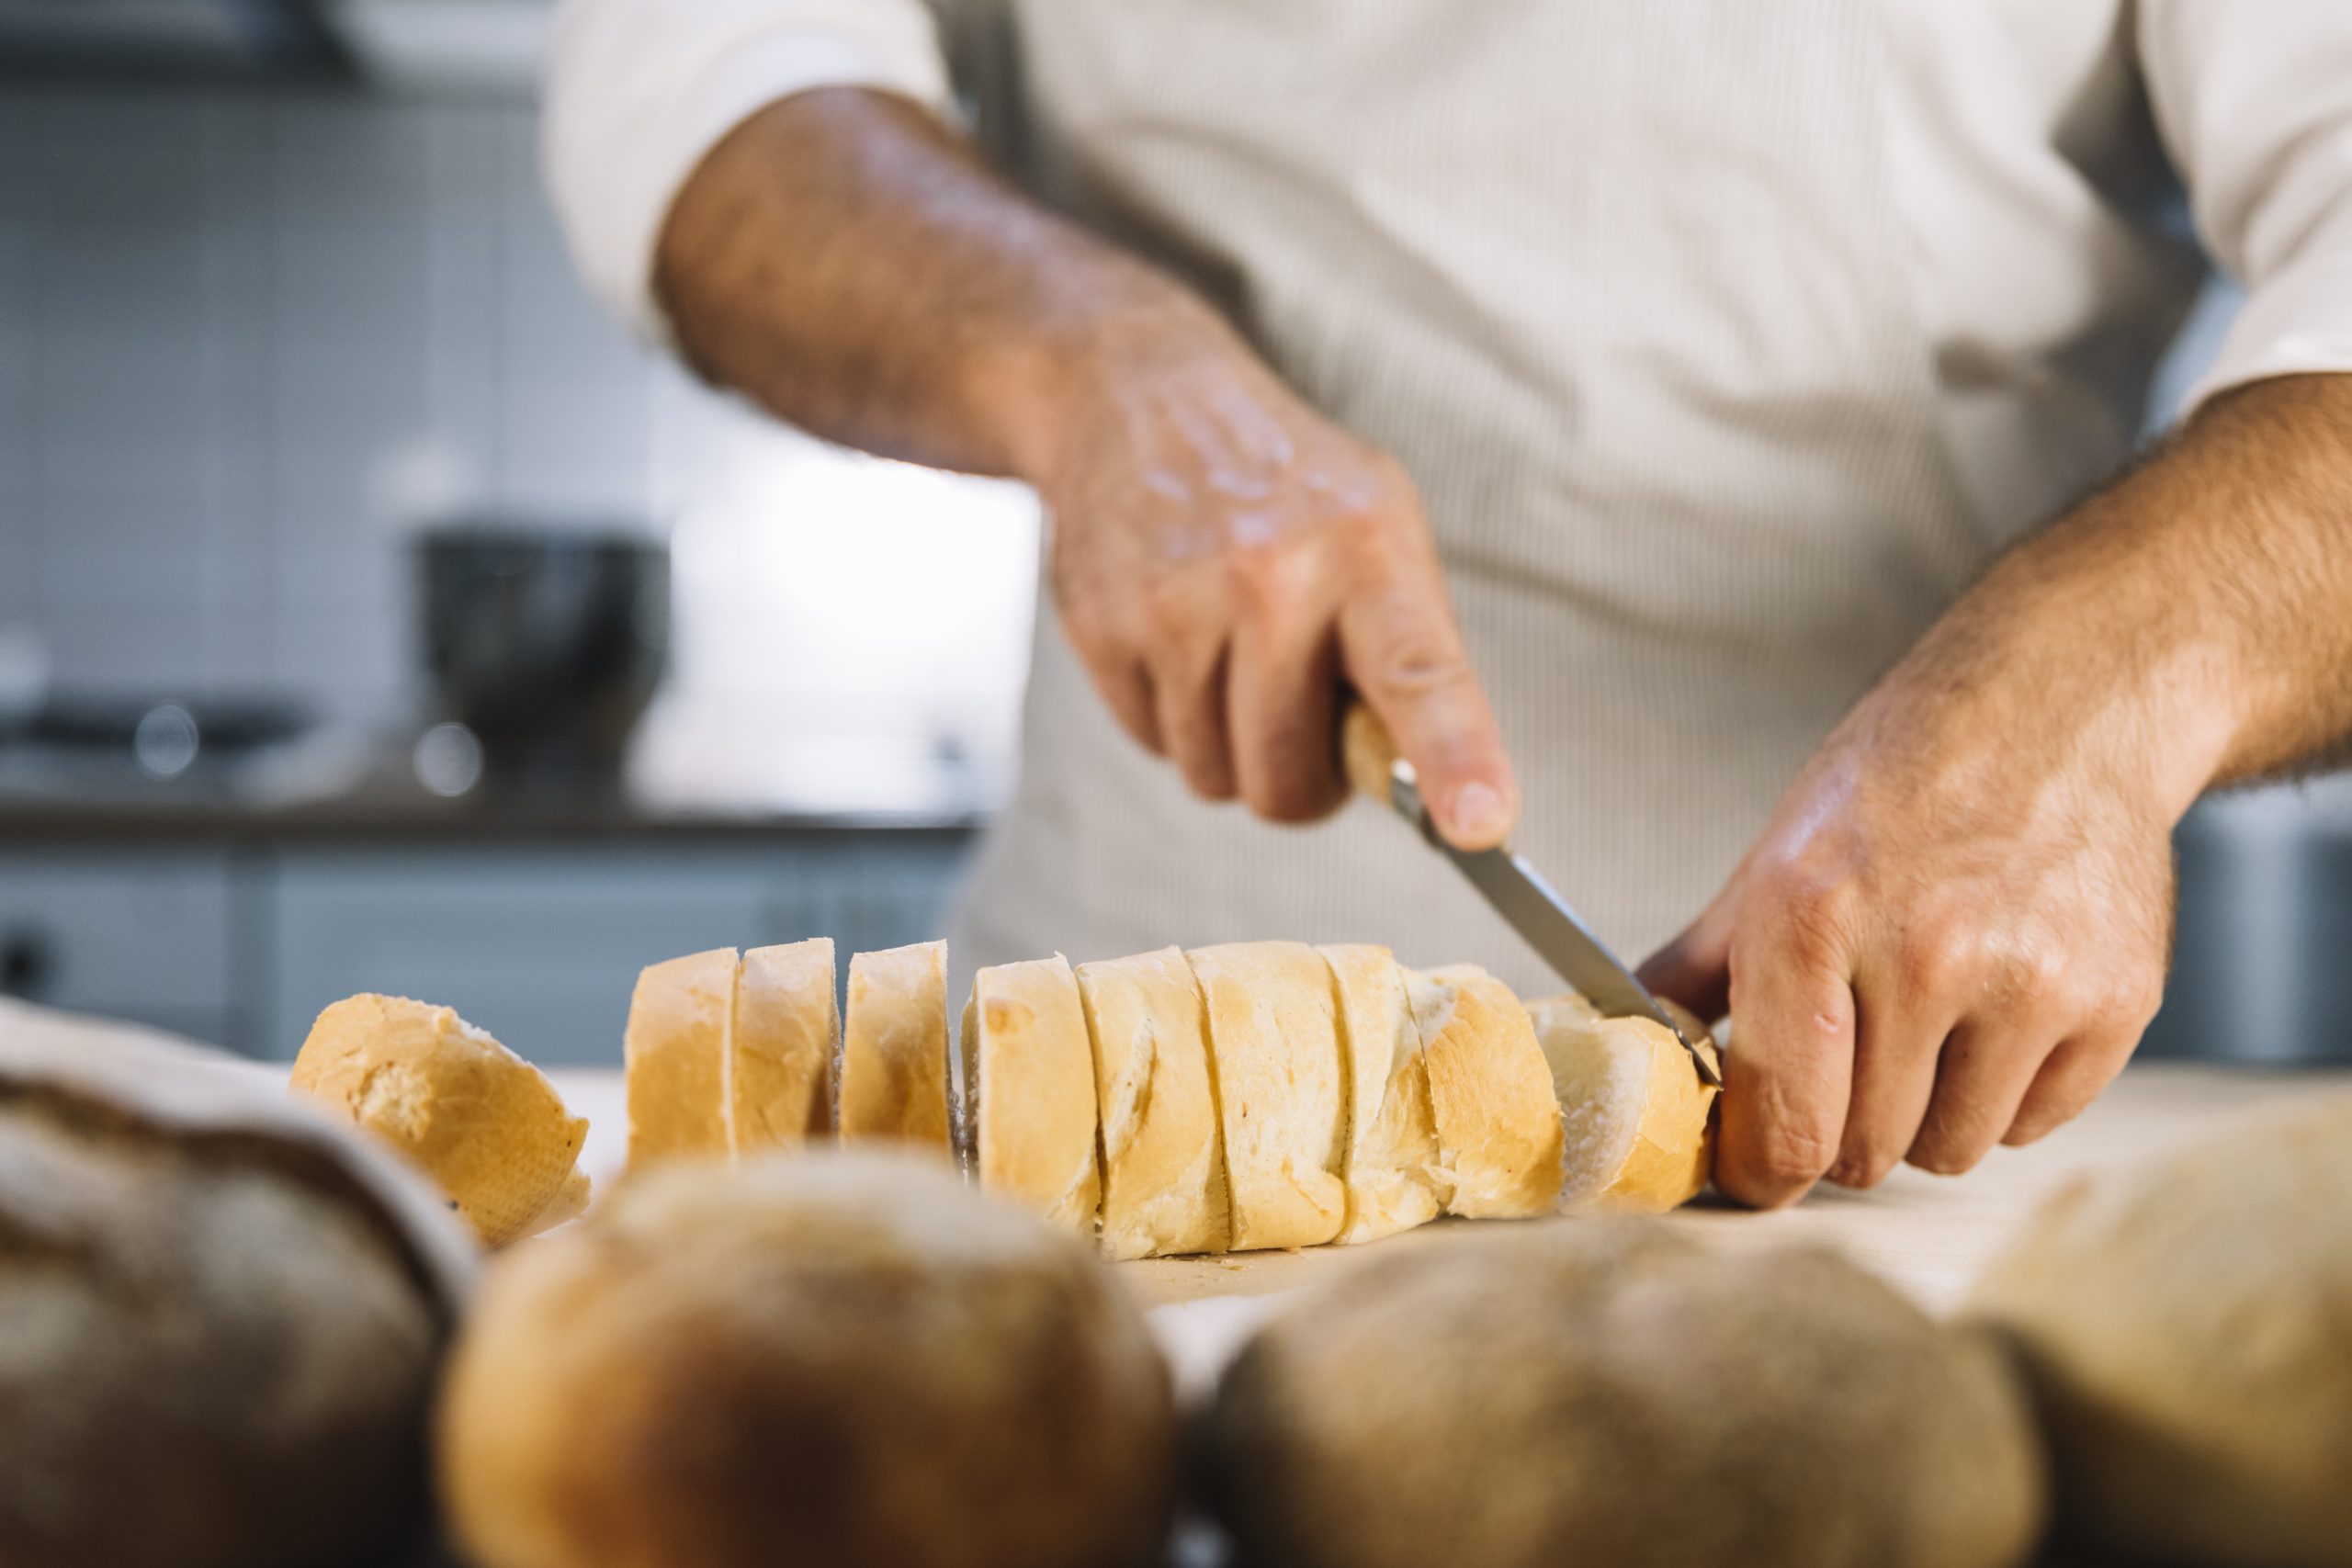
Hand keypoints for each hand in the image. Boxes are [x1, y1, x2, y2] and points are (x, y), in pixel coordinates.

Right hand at [1027, 295, 1516, 844]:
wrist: (1142, 398)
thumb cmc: (1288, 491)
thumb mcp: (1380, 529)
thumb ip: (1414, 655)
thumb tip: (1437, 796)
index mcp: (1367, 551)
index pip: (1421, 675)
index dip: (1455, 760)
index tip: (1481, 825)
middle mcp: (1272, 575)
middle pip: (1286, 780)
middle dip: (1297, 776)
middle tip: (1299, 707)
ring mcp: (1178, 602)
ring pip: (1214, 775)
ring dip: (1228, 744)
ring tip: (1232, 653)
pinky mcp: (1103, 625)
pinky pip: (1153, 744)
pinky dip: (1171, 715)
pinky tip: (1177, 638)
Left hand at [1639, 654, 2183, 1206]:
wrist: (2054, 713)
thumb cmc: (1900, 785)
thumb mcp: (1774, 859)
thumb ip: (1698, 968)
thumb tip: (1622, 1048)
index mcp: (1815, 917)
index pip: (1785, 1125)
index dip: (1763, 1173)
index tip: (1760, 1173)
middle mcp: (1926, 955)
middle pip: (1867, 1152)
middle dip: (1847, 1125)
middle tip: (1855, 1053)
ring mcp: (2031, 983)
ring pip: (1953, 1150)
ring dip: (1930, 1113)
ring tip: (1931, 1019)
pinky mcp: (2116, 1002)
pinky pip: (2035, 1124)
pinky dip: (2010, 1093)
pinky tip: (2000, 1007)